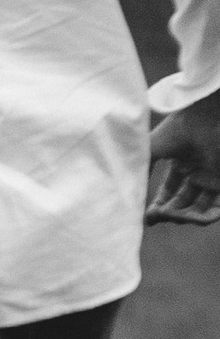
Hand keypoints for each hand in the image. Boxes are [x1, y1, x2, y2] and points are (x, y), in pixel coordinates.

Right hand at [148, 92, 219, 225]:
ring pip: (198, 208)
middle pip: (182, 202)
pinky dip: (206, 217)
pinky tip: (192, 218)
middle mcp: (196, 172)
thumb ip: (140, 170)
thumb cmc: (174, 130)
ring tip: (170, 216)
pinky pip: (216, 207)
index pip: (170, 191)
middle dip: (168, 213)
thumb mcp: (149, 150)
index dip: (159, 205)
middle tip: (155, 216)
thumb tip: (127, 192)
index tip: (147, 218)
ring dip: (184, 217)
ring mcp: (210, 178)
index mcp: (180, 163)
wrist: (199, 120)